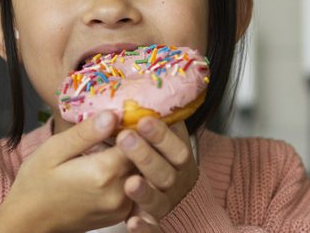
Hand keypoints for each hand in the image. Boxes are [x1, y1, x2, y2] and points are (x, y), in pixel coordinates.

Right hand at [0, 111, 134, 232]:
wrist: (30, 222)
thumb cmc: (37, 183)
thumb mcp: (54, 150)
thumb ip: (86, 133)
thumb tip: (114, 114)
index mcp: (104, 172)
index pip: (138, 140)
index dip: (134, 123)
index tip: (126, 112)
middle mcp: (119, 192)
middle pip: (143, 157)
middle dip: (138, 139)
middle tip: (124, 124)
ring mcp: (122, 206)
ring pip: (142, 172)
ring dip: (135, 156)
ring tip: (116, 143)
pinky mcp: (121, 214)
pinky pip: (136, 187)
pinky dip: (130, 172)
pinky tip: (113, 162)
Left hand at [116, 117, 198, 231]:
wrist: (184, 204)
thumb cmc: (167, 164)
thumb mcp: (170, 143)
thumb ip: (163, 124)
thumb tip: (151, 90)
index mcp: (179, 161)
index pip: (177, 147)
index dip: (161, 135)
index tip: (142, 119)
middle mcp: (176, 183)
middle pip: (166, 172)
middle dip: (146, 155)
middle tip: (125, 138)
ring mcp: (168, 206)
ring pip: (160, 201)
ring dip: (146, 191)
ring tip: (130, 182)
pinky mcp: (159, 225)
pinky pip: (155, 230)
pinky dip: (145, 228)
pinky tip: (132, 223)